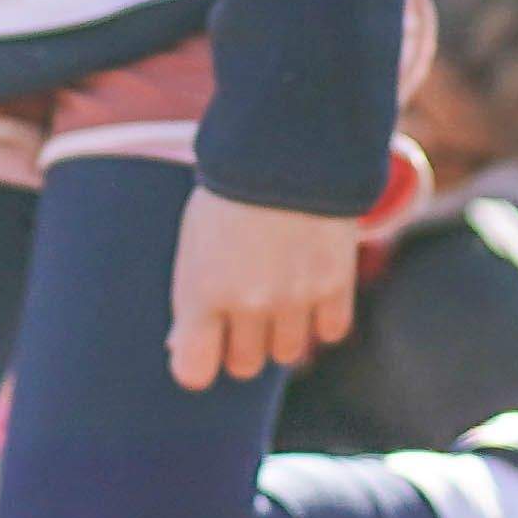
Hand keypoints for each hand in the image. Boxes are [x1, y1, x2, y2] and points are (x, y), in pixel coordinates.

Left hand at [167, 190, 366, 391]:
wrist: (285, 145)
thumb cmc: (229, 195)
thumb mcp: (193, 243)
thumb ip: (191, 301)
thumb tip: (182, 351)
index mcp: (200, 292)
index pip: (194, 372)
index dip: (198, 361)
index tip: (204, 343)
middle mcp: (247, 303)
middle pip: (244, 365)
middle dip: (241, 343)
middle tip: (245, 304)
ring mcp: (294, 297)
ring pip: (287, 354)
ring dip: (282, 331)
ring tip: (279, 289)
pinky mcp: (334, 285)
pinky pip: (330, 332)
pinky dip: (322, 317)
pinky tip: (311, 285)